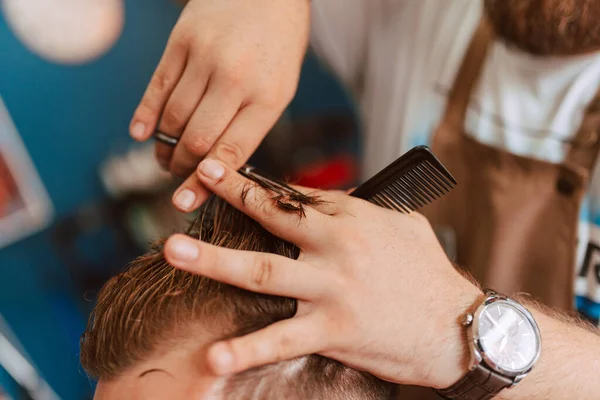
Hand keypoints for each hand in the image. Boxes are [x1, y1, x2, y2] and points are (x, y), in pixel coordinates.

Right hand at [129, 0, 309, 210]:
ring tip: (164, 158)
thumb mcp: (280, 88)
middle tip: (176, 175)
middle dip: (181, 167)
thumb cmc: (276, 47)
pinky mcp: (181, 41)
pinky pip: (157, 87)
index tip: (185, 202)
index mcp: (268, 98)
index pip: (231, 153)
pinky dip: (145, 116)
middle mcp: (236, 79)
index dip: (204, 183)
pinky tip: (141, 134)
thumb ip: (250, 125)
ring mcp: (206, 58)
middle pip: (197, 141)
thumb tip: (216, 167)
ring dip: (163, 146)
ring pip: (173, 118)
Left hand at [164, 159, 482, 387]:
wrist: (459, 326)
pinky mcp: (333, 329)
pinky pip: (282, 339)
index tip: (225, 173)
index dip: (259, 185)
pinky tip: (215, 356)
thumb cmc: (428, 271)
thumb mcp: (401, 223)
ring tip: (173, 251)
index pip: (297, 195)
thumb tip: (328, 197)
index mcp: (352, 217)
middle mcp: (336, 247)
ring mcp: (331, 289)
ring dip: (214, 261)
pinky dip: (247, 349)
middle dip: (230, 196)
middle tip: (191, 181)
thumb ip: (360, 207)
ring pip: (263, 271)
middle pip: (272, 217)